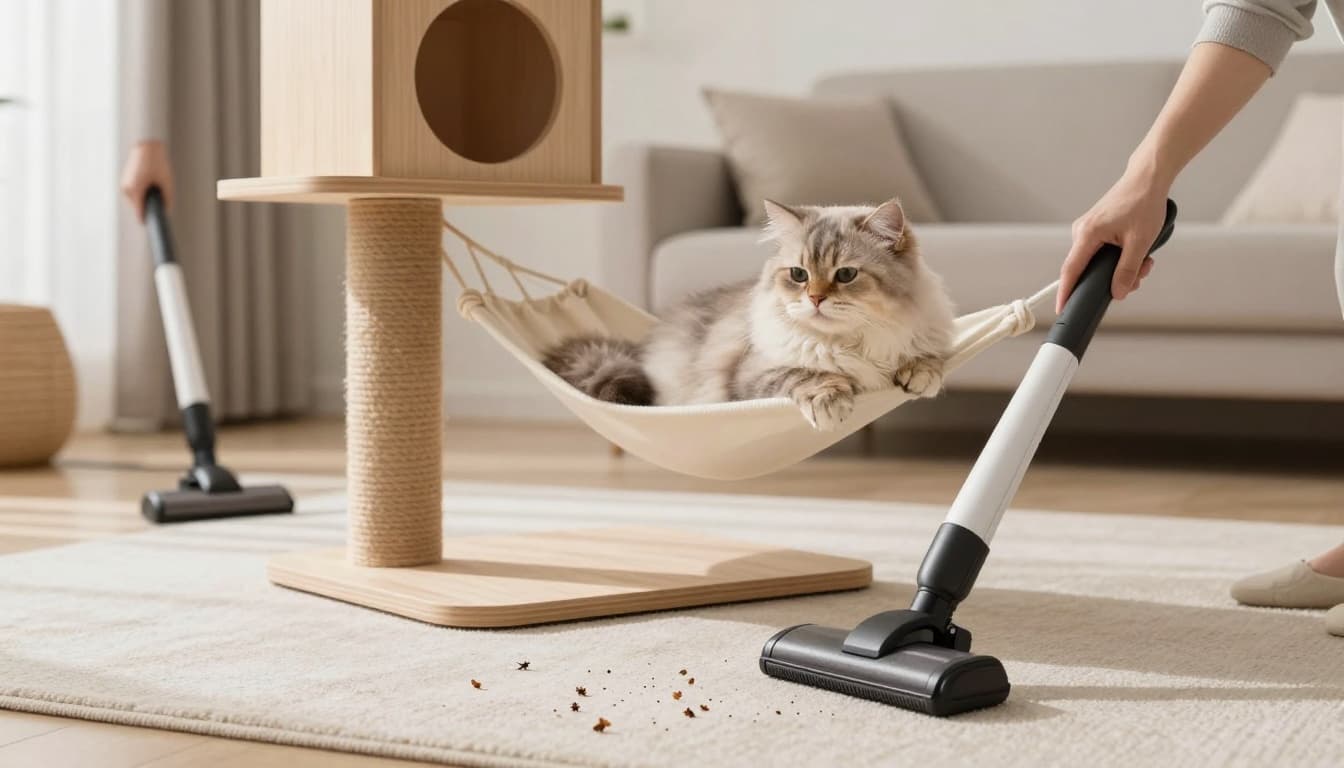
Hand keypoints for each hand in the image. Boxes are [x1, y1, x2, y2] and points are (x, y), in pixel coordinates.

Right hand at [120, 140, 173, 221]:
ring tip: (154, 185)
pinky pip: (135, 193)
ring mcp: (125, 185)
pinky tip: (149, 183)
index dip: (147, 221)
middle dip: (149, 205)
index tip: (153, 227)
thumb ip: (168, 198)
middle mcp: (127, 189)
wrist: (146, 146)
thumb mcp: (167, 182)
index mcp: (136, 191)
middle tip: (159, 196)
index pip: (140, 214)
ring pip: (137, 200)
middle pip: (139, 207)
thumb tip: (167, 211)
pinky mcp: (125, 182)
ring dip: (146, 198)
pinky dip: (142, 192)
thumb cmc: (157, 164)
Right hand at [1057, 167, 1169, 312]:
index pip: (1071, 270)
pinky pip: (1102, 251)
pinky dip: (1119, 257)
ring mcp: (1088, 230)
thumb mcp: (1140, 242)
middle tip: (1139, 276)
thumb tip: (1119, 293)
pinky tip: (1137, 252)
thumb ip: (1127, 270)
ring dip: (1121, 267)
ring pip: (1098, 261)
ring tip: (1145, 261)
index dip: (1067, 292)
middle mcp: (1082, 232)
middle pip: (1088, 269)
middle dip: (1113, 278)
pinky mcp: (1096, 228)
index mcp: (1087, 234)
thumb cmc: (1143, 203)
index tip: (1063, 309)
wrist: (1147, 178)